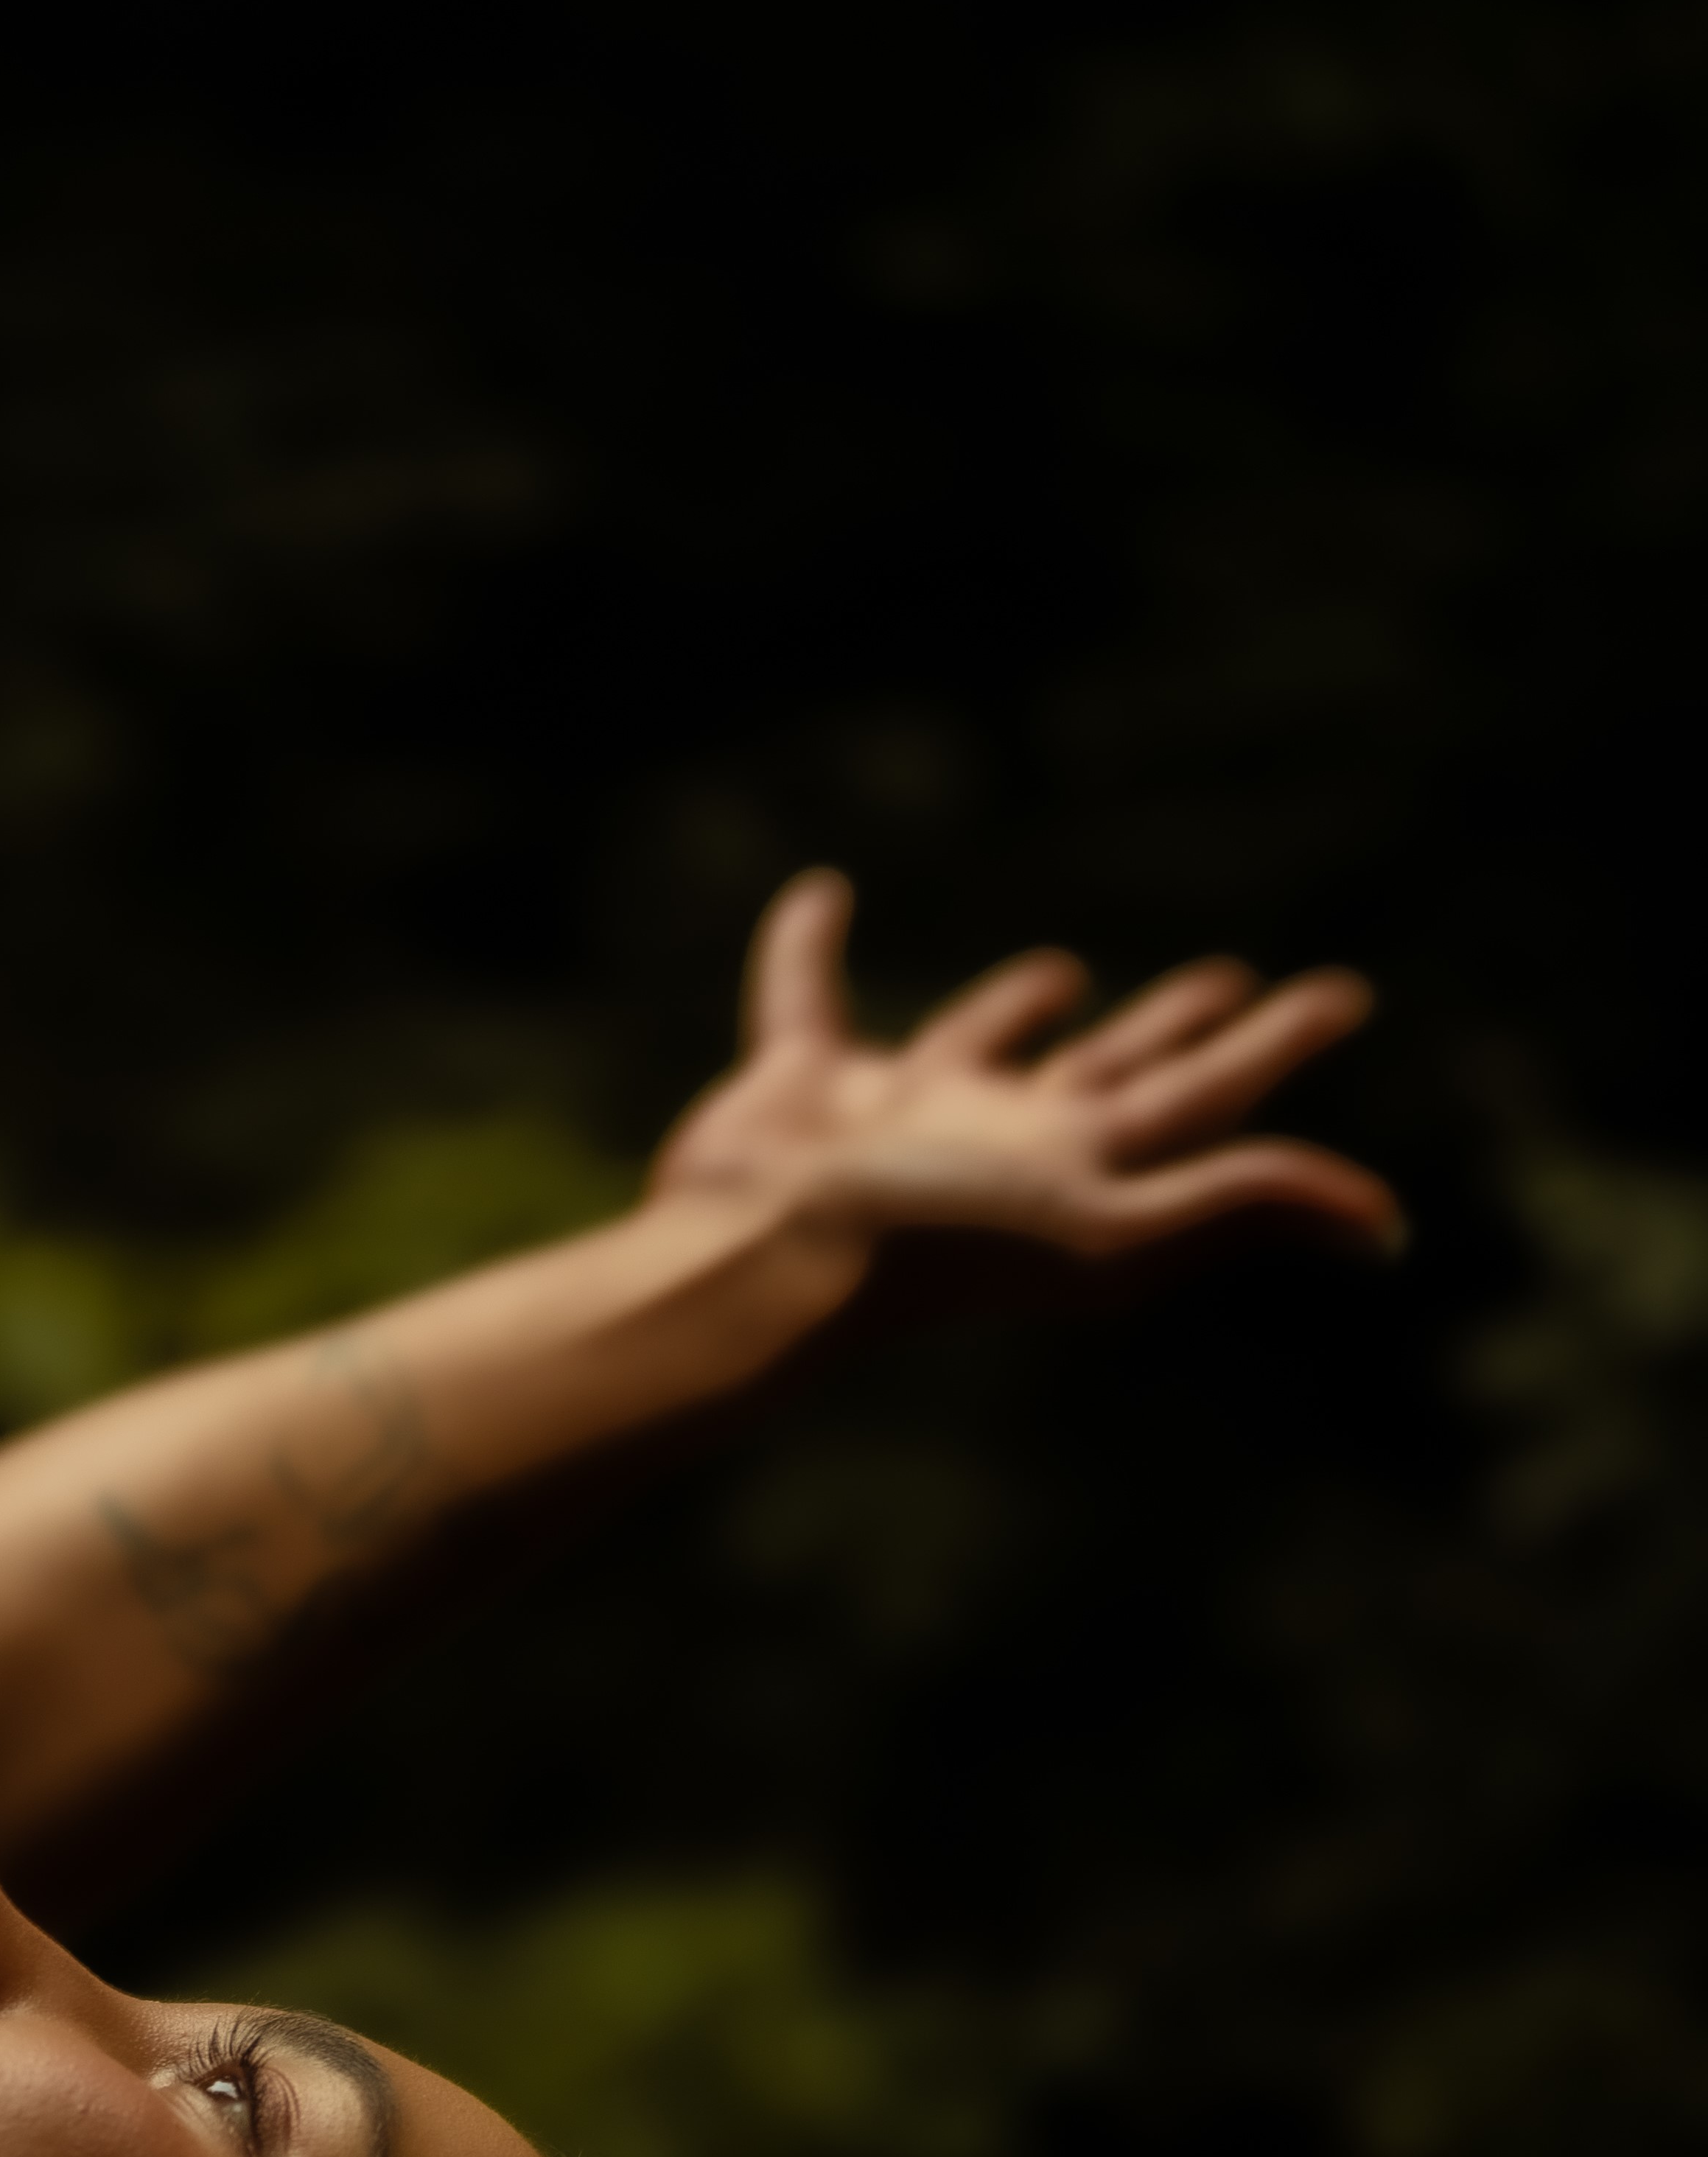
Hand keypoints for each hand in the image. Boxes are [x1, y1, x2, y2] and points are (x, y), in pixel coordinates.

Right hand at [647, 869, 1401, 1312]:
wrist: (769, 1259)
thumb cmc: (938, 1246)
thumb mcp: (1109, 1229)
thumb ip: (1239, 1206)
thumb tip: (1388, 1229)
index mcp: (1077, 1167)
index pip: (1202, 1096)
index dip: (1274, 1049)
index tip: (1343, 996)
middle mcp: (1000, 1141)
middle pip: (1113, 1072)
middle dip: (1174, 1031)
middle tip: (1230, 982)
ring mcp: (899, 1114)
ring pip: (978, 1042)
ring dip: (1019, 1006)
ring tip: (1067, 970)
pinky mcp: (798, 1086)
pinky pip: (807, 1000)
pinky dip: (805, 949)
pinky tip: (819, 896)